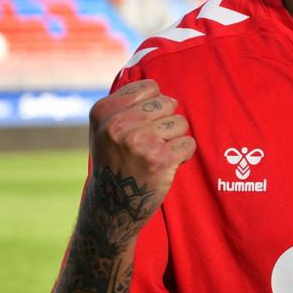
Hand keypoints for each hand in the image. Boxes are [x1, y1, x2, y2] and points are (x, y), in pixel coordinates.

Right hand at [84, 79, 195, 233]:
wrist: (113, 205)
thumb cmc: (116, 160)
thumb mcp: (105, 126)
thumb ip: (126, 103)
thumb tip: (160, 87)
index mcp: (103, 111)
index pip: (151, 87)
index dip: (152, 107)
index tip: (139, 126)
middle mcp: (118, 125)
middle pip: (168, 103)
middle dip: (165, 122)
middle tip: (149, 143)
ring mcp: (139, 142)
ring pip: (180, 123)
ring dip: (174, 139)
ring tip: (156, 154)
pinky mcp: (160, 159)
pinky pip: (189, 144)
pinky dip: (183, 155)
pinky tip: (166, 165)